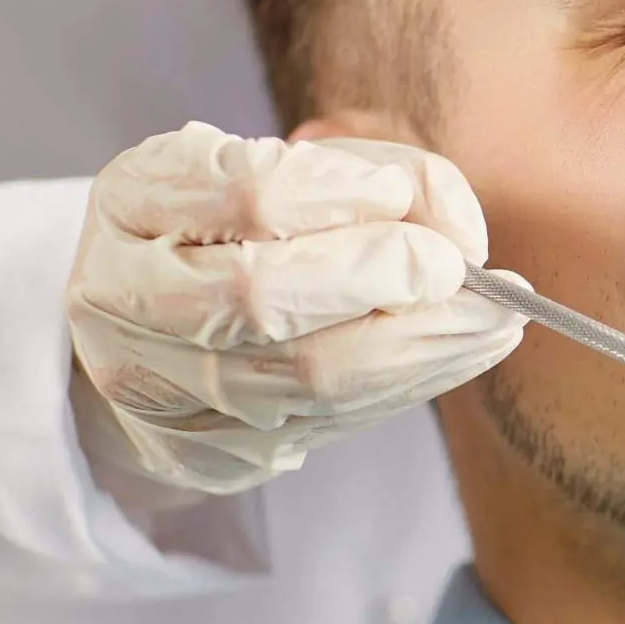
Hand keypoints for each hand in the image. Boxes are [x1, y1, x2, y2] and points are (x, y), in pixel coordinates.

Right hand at [67, 121, 525, 494]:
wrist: (150, 333)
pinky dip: (417, 383)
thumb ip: (370, 173)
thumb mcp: (282, 170)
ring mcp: (160, 387)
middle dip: (383, 276)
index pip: (245, 193)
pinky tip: (466, 351)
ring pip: (309, 376)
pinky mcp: (209, 453)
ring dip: (428, 344)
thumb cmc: (234, 231)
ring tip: (499, 317)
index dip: (342, 192)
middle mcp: (125, 297)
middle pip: (263, 296)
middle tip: (457, 265)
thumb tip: (458, 227)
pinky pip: (334, 423)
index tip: (401, 195)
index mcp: (134, 202)